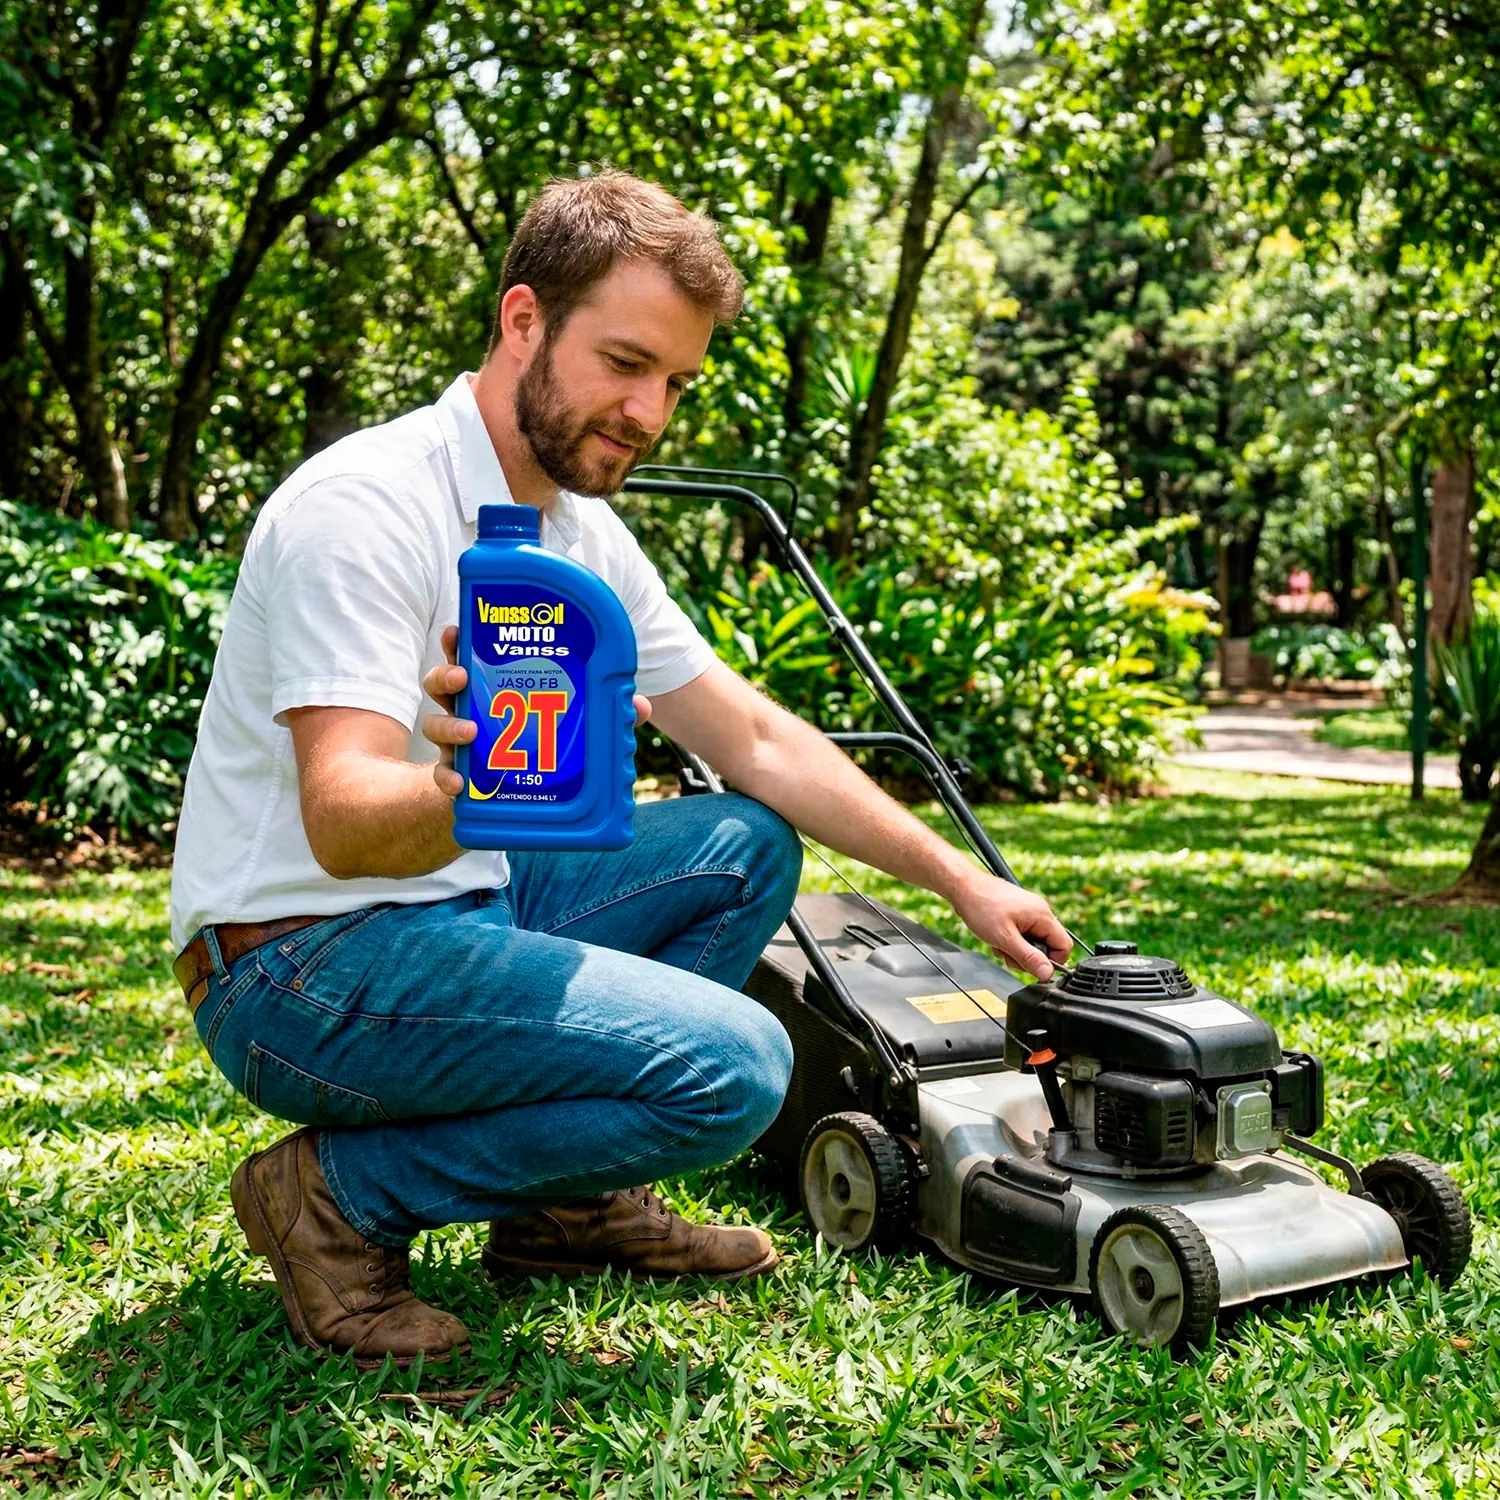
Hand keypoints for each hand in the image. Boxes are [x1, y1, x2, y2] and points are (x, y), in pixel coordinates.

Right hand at [421, 625, 650, 797]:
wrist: (516, 794)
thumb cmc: (541, 742)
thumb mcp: (576, 722)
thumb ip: (605, 712)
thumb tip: (639, 706)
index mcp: (491, 685)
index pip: (467, 655)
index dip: (457, 641)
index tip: (458, 630)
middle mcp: (467, 709)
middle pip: (442, 685)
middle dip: (446, 677)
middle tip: (462, 677)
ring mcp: (459, 743)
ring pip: (435, 727)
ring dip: (449, 727)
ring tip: (470, 733)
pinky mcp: (459, 775)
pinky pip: (443, 776)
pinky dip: (447, 778)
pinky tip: (460, 782)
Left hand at [951, 872, 1070, 981]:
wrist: (963, 888)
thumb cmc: (981, 906)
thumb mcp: (1005, 938)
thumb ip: (1028, 957)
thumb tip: (1047, 973)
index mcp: (1043, 916)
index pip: (1064, 946)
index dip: (1051, 962)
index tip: (1032, 967)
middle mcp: (1039, 912)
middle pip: (1047, 946)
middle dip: (1027, 957)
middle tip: (1009, 955)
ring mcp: (1028, 912)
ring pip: (1031, 942)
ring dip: (1015, 950)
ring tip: (998, 944)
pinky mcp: (1017, 914)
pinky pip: (1021, 935)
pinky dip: (1009, 941)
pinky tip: (995, 938)